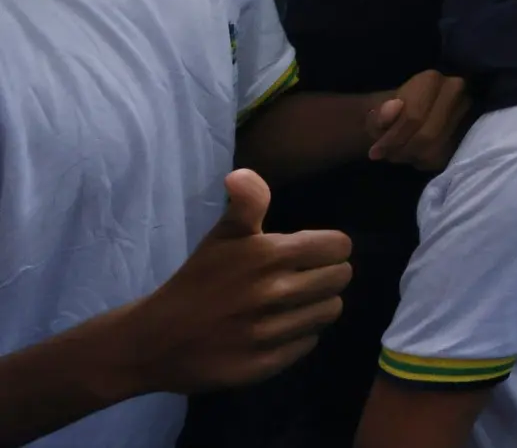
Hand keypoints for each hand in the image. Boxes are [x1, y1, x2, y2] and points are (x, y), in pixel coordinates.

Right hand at [123, 170, 353, 394]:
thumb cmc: (196, 281)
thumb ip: (246, 203)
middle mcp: (274, 293)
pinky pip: (308, 344)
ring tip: (289, 305)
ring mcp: (269, 332)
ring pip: (329, 312)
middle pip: (341, 279)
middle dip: (327, 276)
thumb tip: (241, 174)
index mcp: (270, 255)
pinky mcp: (264, 364)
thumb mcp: (221, 237)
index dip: (330, 249)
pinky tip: (274, 330)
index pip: (340, 247)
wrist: (153, 339)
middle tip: (302, 280)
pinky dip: (298, 337)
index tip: (311, 255)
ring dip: (315, 306)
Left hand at [366, 70, 471, 169]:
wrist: (405, 116)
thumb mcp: (376, 114)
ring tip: (399, 153)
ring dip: (412, 157)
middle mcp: (457, 92)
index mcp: (431, 80)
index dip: (392, 139)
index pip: (414, 117)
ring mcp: (468, 112)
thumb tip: (394, 106)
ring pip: (435, 149)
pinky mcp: (470, 134)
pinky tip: (415, 154)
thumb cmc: (390, 114)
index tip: (375, 152)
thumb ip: (380, 114)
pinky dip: (423, 161)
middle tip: (387, 155)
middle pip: (427, 136)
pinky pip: (443, 157)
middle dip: (402, 150)